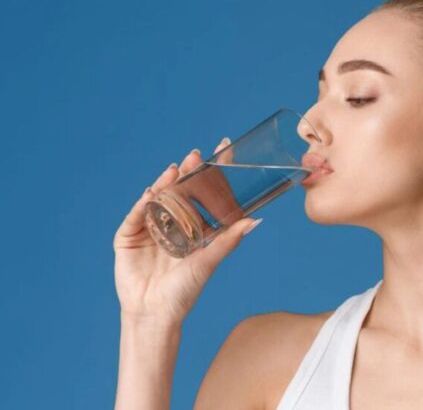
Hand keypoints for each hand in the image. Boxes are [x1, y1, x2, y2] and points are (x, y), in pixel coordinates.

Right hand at [112, 138, 262, 325]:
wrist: (155, 312)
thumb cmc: (185, 290)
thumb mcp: (209, 261)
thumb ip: (228, 240)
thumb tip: (254, 221)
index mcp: (192, 225)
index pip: (203, 192)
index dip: (211, 171)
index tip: (223, 148)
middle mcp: (171, 222)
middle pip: (180, 190)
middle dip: (189, 173)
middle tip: (197, 157)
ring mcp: (148, 226)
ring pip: (158, 198)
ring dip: (167, 183)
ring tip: (177, 170)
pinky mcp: (128, 235)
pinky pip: (136, 215)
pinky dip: (143, 203)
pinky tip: (152, 193)